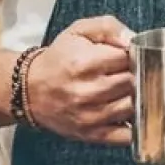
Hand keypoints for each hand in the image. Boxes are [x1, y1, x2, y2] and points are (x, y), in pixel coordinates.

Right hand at [25, 16, 134, 144]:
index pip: (129, 58)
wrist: (30, 89)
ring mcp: (91, 116)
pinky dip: (133, 125)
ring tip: (124, 90)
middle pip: (133, 83)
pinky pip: (127, 136)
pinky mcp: (92, 134)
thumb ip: (108, 27)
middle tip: (125, 72)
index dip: (132, 55)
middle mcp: (88, 92)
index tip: (126, 56)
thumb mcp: (78, 32)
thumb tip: (132, 39)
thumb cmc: (59, 59)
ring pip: (134, 106)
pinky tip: (126, 113)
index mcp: (86, 63)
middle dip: (135, 75)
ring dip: (135, 98)